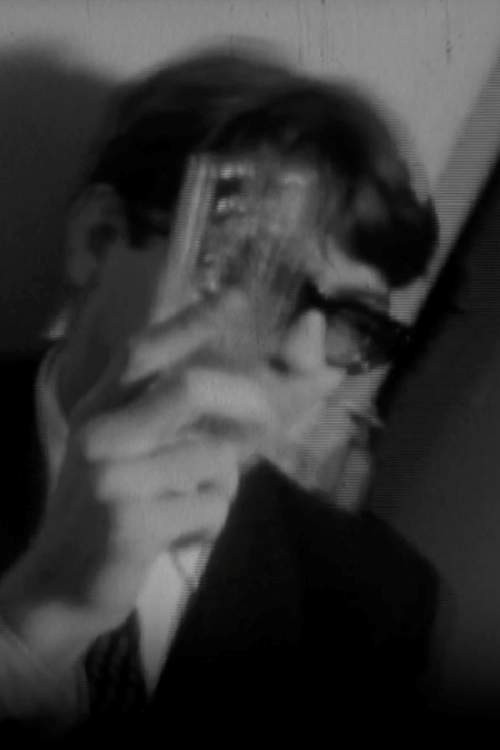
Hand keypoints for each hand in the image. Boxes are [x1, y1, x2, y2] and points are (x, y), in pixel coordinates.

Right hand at [0, 294, 272, 663]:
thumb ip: (180, 423)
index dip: (192, 322)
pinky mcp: (131, 523)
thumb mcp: (133, 456)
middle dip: (247, 397)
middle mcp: (101, 432)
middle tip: (272, 417)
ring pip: (213, 455)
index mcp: (101, 409)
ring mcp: (113, 477)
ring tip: (196, 502)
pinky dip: (213, 521)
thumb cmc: (107, 512)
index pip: (146, 350)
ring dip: (225, 482)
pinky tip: (183, 535)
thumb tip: (253, 394)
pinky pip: (211, 505)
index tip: (236, 297)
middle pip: (189, 388)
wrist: (61, 585)